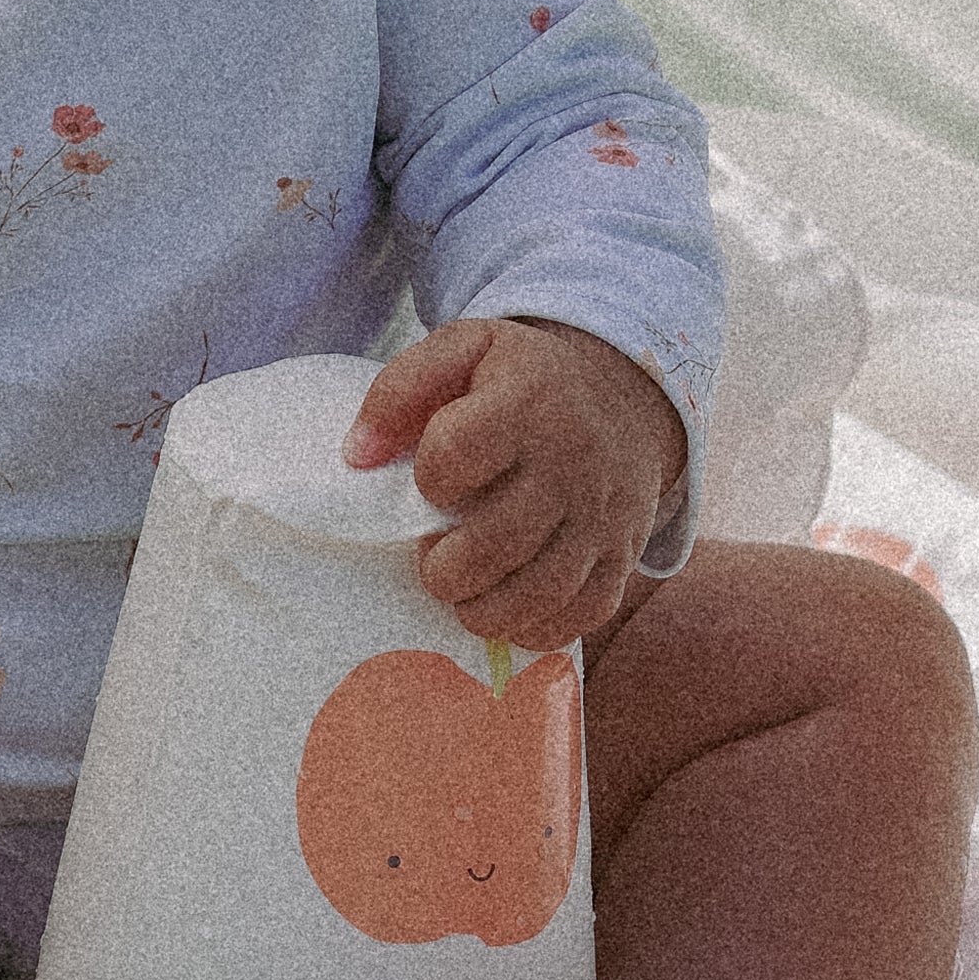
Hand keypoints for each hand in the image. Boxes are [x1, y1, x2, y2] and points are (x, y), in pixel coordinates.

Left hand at [343, 317, 684, 653]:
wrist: (621, 393)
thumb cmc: (521, 378)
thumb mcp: (462, 350)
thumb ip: (399, 391)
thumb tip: (356, 457)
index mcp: (525, 402)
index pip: (455, 452)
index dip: (428, 479)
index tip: (430, 485)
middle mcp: (571, 462)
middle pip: (497, 541)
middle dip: (445, 569)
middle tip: (433, 560)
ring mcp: (603, 515)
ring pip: (541, 591)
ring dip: (484, 611)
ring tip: (462, 590)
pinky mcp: (622, 555)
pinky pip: (583, 614)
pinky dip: (535, 629)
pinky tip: (507, 610)